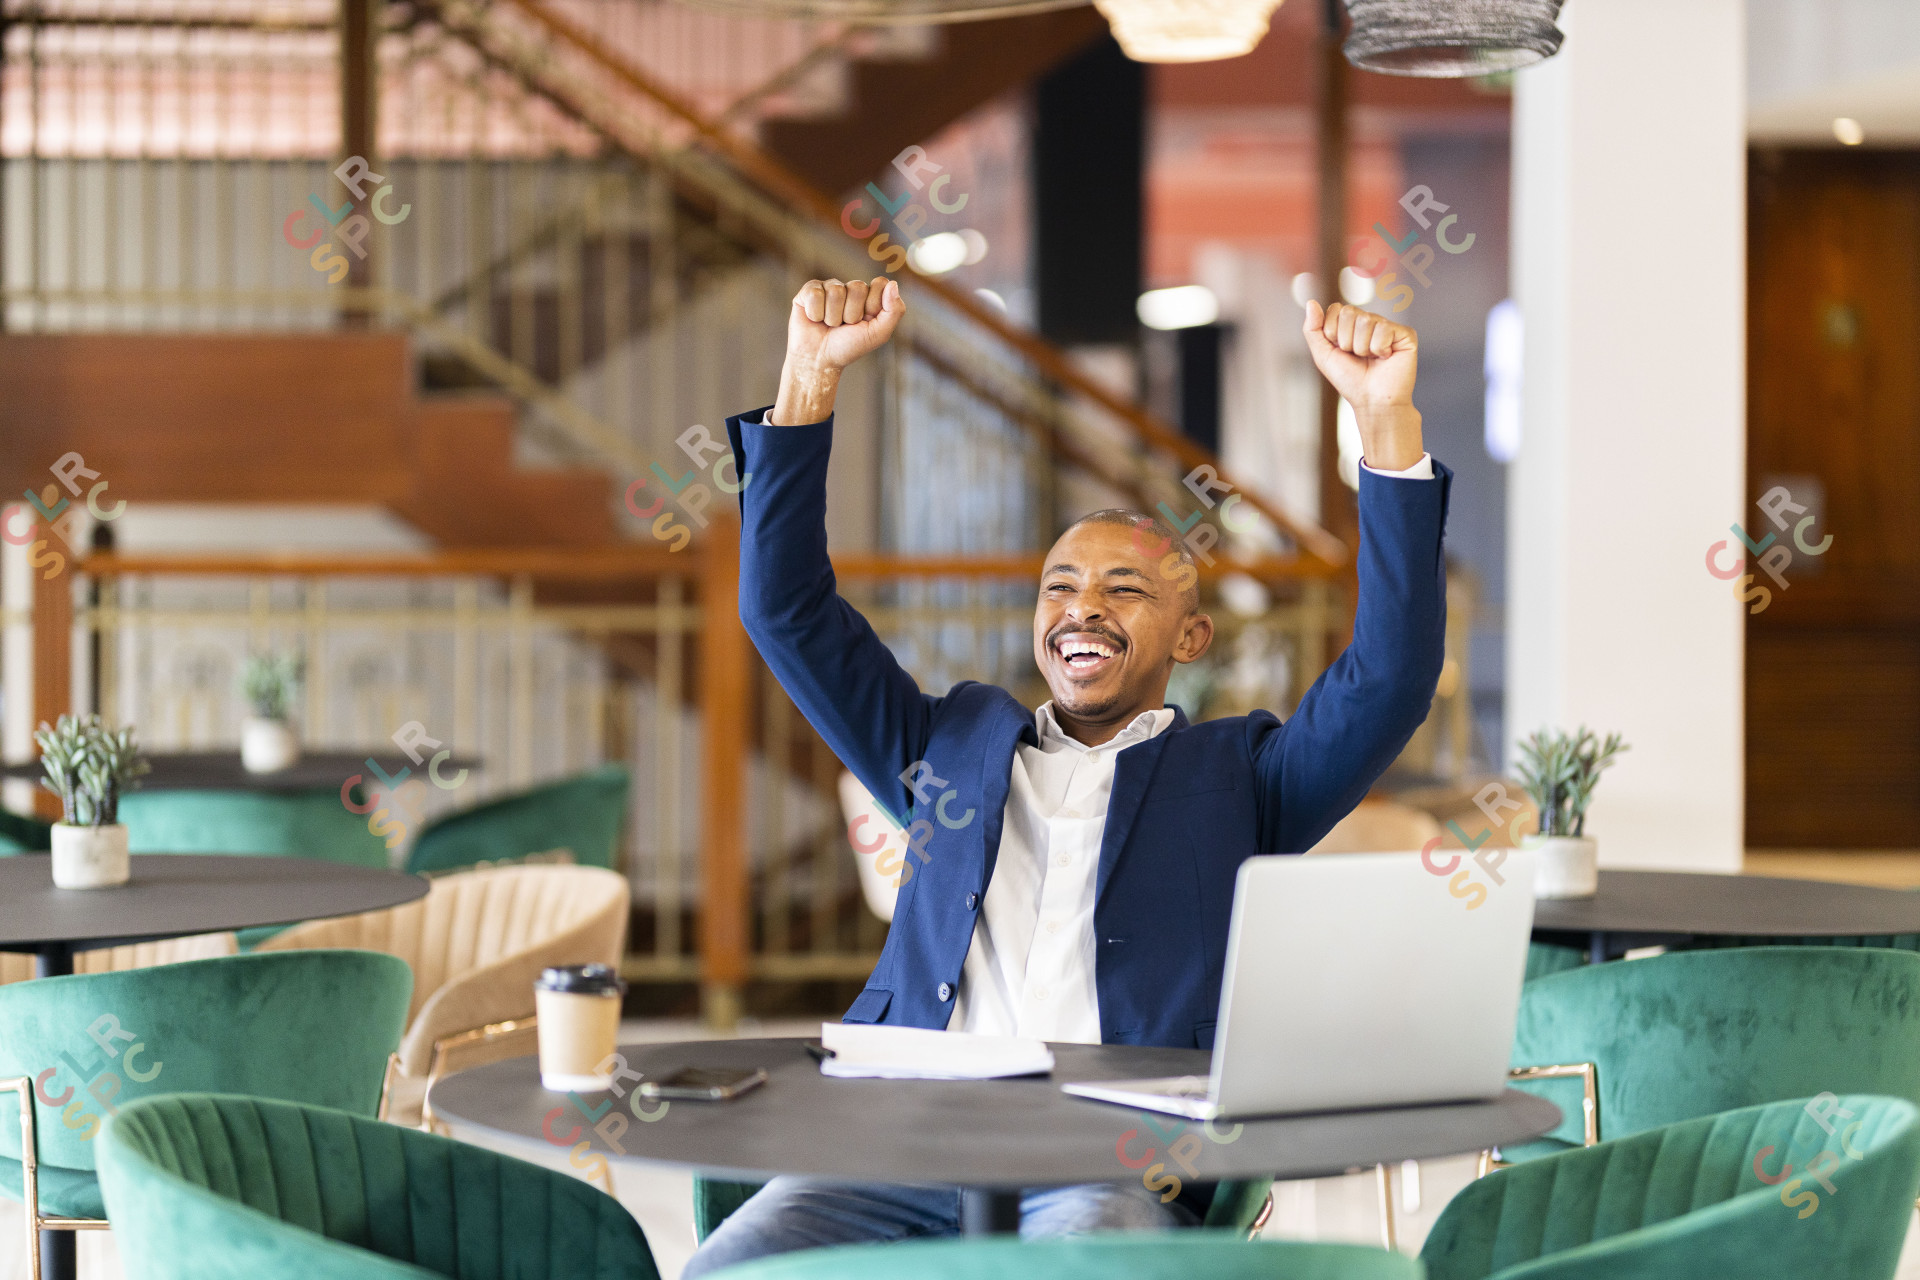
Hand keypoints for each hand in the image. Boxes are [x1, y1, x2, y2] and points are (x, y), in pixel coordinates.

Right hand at [772, 277, 904, 424]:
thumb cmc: (849, 347)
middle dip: (852, 313)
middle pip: (858, 286)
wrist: (819, 360)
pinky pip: (815, 294)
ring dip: (833, 316)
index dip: (872, 305)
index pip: (879, 284)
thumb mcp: (878, 334)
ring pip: (836, 291)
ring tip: (829, 325)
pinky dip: (816, 313)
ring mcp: (829, 287)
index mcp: (869, 296)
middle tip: (845, 326)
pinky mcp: (809, 290)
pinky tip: (815, 320)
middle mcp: (850, 288)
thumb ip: (894, 311)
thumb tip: (893, 283)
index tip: (865, 322)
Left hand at [1302, 300, 1423, 471]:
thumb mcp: (1323, 355)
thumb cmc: (1350, 380)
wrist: (1372, 401)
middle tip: (1358, 357)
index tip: (1341, 351)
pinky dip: (1379, 348)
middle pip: (1349, 312)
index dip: (1333, 332)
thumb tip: (1311, 302)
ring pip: (1366, 320)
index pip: (1336, 309)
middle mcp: (1370, 321)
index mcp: (1351, 324)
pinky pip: (1384, 329)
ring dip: (1362, 347)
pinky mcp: (1405, 333)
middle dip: (1347, 340)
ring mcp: (1388, 326)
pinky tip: (1386, 357)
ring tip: (1371, 359)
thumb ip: (1313, 329)